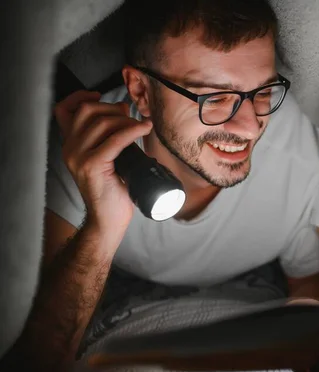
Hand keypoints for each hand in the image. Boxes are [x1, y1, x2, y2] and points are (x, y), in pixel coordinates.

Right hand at [54, 90, 152, 232]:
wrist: (108, 219)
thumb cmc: (113, 190)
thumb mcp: (108, 158)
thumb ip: (108, 136)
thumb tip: (123, 109)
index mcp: (70, 145)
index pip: (63, 110)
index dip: (80, 97)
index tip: (99, 96)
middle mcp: (69, 149)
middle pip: (88, 111)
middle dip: (113, 108)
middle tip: (130, 117)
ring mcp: (78, 157)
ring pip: (102, 122)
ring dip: (126, 120)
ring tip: (140, 127)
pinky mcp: (92, 165)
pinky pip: (115, 139)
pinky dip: (133, 130)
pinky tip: (144, 129)